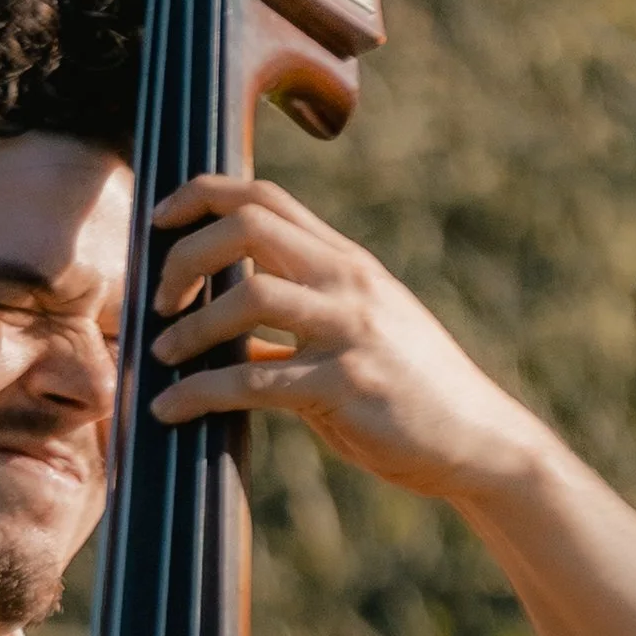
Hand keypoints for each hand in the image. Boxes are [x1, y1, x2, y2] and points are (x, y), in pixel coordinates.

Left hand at [147, 175, 543, 503]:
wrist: (478, 440)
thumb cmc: (406, 393)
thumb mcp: (352, 337)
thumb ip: (294, 322)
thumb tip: (225, 328)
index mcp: (346, 263)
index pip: (266, 198)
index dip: (202, 195)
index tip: (160, 220)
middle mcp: (348, 282)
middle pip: (247, 227)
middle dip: (184, 257)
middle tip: (157, 301)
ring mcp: (350, 330)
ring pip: (248, 296)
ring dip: (188, 327)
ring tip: (161, 354)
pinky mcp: (344, 386)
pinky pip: (255, 380)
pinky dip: (200, 392)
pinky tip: (169, 410)